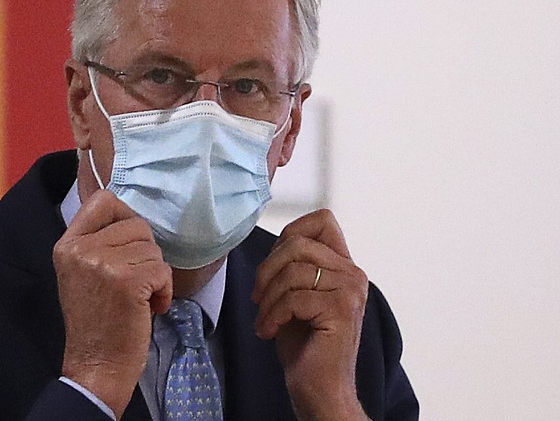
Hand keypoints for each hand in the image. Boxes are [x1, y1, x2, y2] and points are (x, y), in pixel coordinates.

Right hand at [53, 189, 172, 418]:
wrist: (95, 366)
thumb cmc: (96, 321)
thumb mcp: (82, 273)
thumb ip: (98, 242)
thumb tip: (132, 218)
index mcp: (67, 244)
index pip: (103, 200)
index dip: (126, 218)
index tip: (129, 244)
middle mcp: (81, 249)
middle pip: (137, 225)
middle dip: (146, 254)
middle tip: (134, 283)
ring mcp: (102, 263)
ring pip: (153, 249)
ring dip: (155, 275)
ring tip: (139, 299)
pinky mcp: (126, 281)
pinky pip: (162, 271)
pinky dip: (164, 291)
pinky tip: (149, 309)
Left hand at [252, 209, 369, 419]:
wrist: (319, 391)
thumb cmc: (304, 345)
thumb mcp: (295, 295)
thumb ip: (294, 265)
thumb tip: (277, 242)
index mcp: (344, 267)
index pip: (322, 221)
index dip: (291, 232)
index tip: (272, 267)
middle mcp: (353, 274)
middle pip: (298, 244)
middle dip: (267, 270)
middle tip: (258, 299)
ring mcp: (350, 291)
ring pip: (293, 271)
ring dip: (267, 298)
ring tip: (264, 320)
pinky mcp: (342, 310)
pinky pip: (293, 298)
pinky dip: (272, 315)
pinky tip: (268, 332)